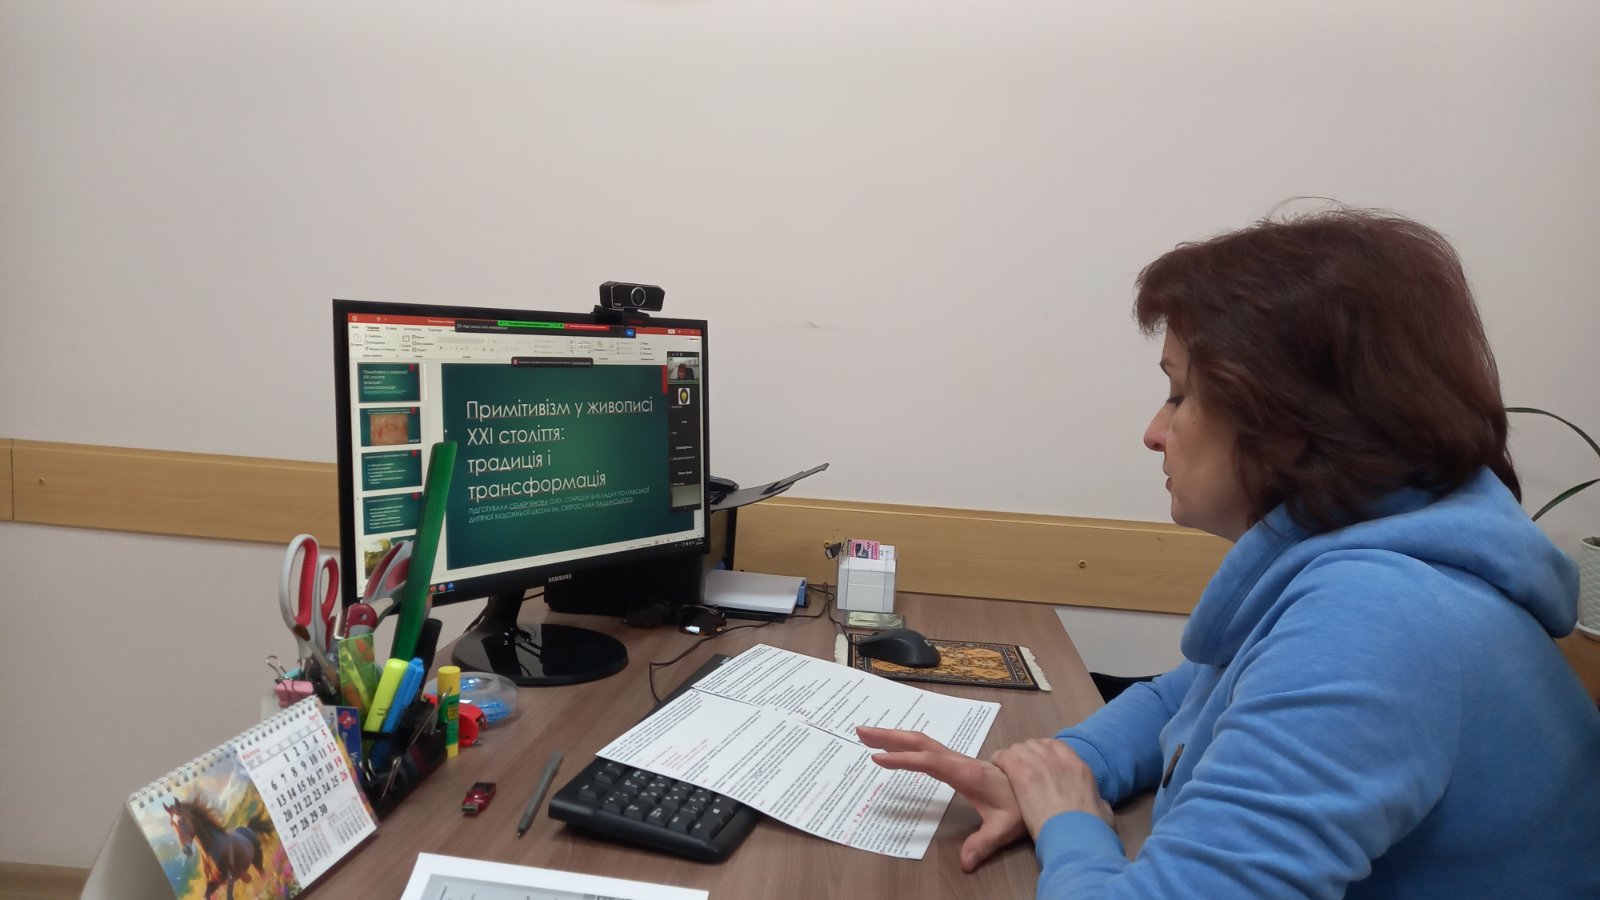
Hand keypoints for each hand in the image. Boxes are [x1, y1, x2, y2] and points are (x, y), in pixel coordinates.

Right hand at [857, 726, 1025, 871]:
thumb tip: (965, 862)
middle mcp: (958, 761)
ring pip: (922, 741)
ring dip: (895, 735)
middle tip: (860, 732)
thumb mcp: (1005, 827)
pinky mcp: (956, 763)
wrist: (1037, 786)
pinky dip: (907, 744)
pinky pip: (928, 748)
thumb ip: (984, 843)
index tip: (877, 758)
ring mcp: (957, 759)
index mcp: (965, 772)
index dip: (903, 758)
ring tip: (868, 734)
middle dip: (889, 735)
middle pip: (920, 741)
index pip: (929, 761)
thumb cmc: (1020, 805)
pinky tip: (895, 747)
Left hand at [991, 738, 1113, 839]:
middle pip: (1036, 745)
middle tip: (1020, 770)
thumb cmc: (1090, 830)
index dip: (1044, 754)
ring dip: (1013, 759)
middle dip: (1026, 755)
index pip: (1056, 747)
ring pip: (1019, 748)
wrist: (1075, 835)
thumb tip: (1099, 804)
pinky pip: (1005, 756)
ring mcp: (1040, 763)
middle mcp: (1059, 760)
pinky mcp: (1022, 772)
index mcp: (1079, 768)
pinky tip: (998, 770)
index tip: (1038, 764)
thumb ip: (1099, 804)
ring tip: (1008, 771)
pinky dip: (1000, 761)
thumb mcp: (1103, 813)